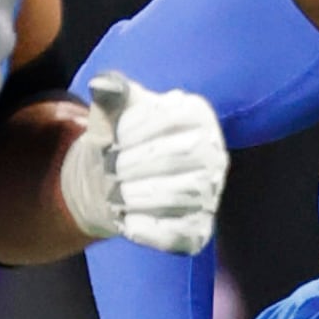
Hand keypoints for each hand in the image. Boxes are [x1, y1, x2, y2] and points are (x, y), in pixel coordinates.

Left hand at [63, 75, 228, 254]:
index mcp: (197, 116)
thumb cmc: (119, 141)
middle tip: (110, 168)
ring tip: (114, 193)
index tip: (112, 139)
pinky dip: (145, 228)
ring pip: (179, 195)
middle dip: (136, 163)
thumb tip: (104, 84)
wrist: (115, 183)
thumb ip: (110, 98)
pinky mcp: (198, 231)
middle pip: (181, 156)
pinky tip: (125, 219)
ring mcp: (210, 196)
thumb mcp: (111, 115)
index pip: (173, 118)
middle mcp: (214, 155)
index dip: (136, 130)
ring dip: (137, 195)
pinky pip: (176, 234)